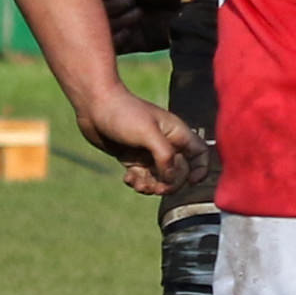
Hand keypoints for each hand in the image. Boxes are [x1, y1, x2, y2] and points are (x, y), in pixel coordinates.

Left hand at [76, 80, 204, 194]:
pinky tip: (128, 178)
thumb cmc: (124, 114)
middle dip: (169, 183)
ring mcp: (149, 152)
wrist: (94, 106)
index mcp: (176, 133)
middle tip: (157, 187)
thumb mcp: (148, 133)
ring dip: (151, 186)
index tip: (191, 181)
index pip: (200, 154)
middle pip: (180, 172)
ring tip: (138, 184)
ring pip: (160, 178)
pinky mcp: (133, 159)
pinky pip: (143, 178)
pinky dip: (138, 182)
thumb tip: (172, 178)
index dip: (201, 169)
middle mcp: (166, 144)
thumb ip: (165, 156)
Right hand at [98, 0, 186, 53]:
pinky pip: (112, 47)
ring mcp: (122, 25)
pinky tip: (130, 31)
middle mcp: (114, 7)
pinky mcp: (132, 43)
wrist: (194, 3)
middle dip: (110, 6)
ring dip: (116, 21)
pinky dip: (117, 40)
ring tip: (138, 12)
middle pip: (92, 14)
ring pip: (99, 31)